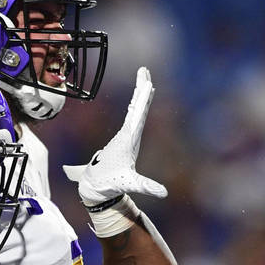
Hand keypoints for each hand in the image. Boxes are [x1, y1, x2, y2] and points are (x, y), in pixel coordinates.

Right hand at [61, 66, 166, 206]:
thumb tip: (164, 193)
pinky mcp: (120, 140)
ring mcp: (127, 138)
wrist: (100, 190)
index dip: (143, 98)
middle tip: (145, 71)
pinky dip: (132, 108)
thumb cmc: (110, 185)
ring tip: (144, 79)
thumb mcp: (129, 184)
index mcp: (131, 140)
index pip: (139, 115)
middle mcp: (131, 136)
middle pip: (139, 108)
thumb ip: (146, 186)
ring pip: (135, 112)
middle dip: (142, 89)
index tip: (148, 82)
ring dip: (139, 96)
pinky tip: (134, 103)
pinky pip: (128, 119)